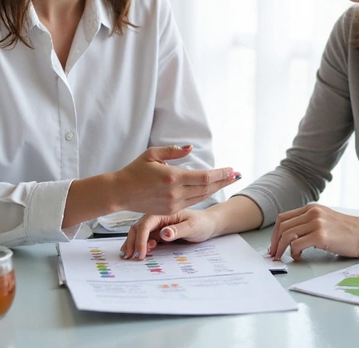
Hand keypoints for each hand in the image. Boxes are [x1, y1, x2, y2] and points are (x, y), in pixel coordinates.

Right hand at [113, 145, 240, 215]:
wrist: (121, 193)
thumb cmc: (135, 171)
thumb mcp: (152, 154)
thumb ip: (173, 151)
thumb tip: (191, 148)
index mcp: (172, 177)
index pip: (204, 177)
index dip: (220, 174)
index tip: (231, 169)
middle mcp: (175, 193)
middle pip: (207, 188)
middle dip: (224, 181)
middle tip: (237, 175)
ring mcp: (173, 203)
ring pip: (202, 196)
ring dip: (217, 188)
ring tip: (228, 181)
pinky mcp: (170, 209)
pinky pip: (192, 201)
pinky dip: (204, 194)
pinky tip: (211, 188)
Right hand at [120, 209, 218, 259]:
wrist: (207, 224)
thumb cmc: (202, 223)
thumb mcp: (193, 227)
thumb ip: (178, 230)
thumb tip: (163, 234)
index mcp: (164, 212)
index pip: (146, 224)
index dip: (141, 239)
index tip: (141, 252)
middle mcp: (157, 217)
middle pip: (138, 227)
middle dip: (132, 242)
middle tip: (131, 256)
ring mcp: (156, 224)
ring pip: (138, 232)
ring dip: (133, 243)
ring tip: (130, 256)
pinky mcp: (157, 232)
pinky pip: (144, 237)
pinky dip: (138, 244)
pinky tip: (136, 252)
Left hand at [269, 204, 358, 260]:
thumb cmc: (349, 232)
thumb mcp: (326, 220)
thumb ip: (310, 223)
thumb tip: (292, 238)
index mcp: (312, 208)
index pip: (284, 217)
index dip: (275, 232)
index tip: (273, 244)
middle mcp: (312, 212)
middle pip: (283, 226)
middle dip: (274, 241)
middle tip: (273, 254)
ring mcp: (316, 223)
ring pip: (287, 235)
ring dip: (281, 248)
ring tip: (282, 257)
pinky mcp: (321, 236)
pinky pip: (297, 244)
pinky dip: (293, 252)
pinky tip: (298, 257)